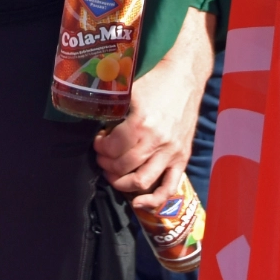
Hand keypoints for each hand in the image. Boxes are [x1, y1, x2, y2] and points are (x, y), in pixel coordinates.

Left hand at [95, 8, 212, 203]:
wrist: (185, 77)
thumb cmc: (155, 81)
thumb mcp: (129, 90)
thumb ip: (113, 108)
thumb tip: (94, 121)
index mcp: (141, 123)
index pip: (113, 148)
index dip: (100, 147)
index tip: (98, 141)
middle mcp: (157, 141)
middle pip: (123, 166)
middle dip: (106, 164)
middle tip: (102, 157)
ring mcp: (171, 152)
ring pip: (141, 182)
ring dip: (121, 182)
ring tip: (114, 174)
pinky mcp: (182, 158)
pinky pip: (168, 188)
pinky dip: (152, 201)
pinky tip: (136, 202)